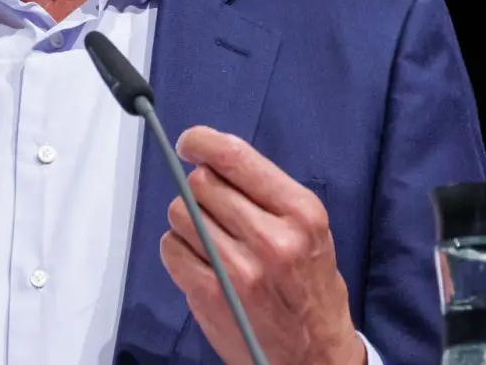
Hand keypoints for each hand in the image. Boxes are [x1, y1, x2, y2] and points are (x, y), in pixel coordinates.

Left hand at [160, 126, 365, 364]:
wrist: (315, 356)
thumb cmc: (311, 287)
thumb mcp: (310, 231)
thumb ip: (266, 195)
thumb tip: (211, 161)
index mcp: (301, 213)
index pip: (236, 158)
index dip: (203, 142)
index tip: (189, 143)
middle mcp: (272, 238)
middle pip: (202, 184)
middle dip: (200, 189)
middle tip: (213, 208)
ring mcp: (238, 269)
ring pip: (181, 213)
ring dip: (187, 220)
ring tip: (211, 239)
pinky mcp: (211, 295)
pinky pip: (170, 248)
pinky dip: (178, 249)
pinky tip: (201, 261)